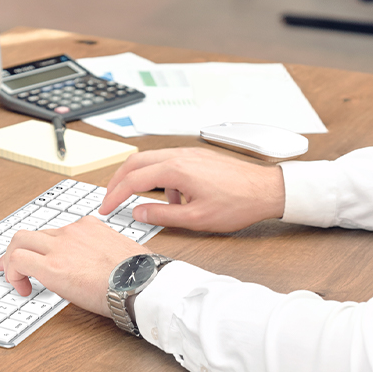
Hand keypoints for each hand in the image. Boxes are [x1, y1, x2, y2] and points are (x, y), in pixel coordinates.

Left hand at [0, 217, 149, 316]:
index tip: (40, 258)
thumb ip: (104, 254)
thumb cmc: (139, 274)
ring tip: (13, 279)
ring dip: (11, 260)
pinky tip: (22, 289)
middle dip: (17, 249)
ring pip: (20, 241)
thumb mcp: (121, 252)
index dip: (43, 248)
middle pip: (32, 233)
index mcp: (89, 227)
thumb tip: (103, 269)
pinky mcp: (52, 266)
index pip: (56, 232)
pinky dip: (12, 273)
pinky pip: (18, 260)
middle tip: (10, 265)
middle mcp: (72, 232)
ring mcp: (60, 246)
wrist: (142, 283)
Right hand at [100, 147, 284, 232]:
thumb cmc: (238, 203)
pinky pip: (168, 162)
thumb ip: (162, 215)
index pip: (133, 179)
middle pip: (135, 162)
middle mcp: (179, 155)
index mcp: (176, 169)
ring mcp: (189, 153)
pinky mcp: (197, 156)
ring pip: (151, 160)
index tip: (105, 207)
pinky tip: (175, 198)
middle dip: (119, 180)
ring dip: (140, 178)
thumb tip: (138, 212)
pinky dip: (161, 178)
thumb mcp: (196, 218)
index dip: (115, 195)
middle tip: (111, 198)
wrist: (266, 190)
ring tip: (146, 203)